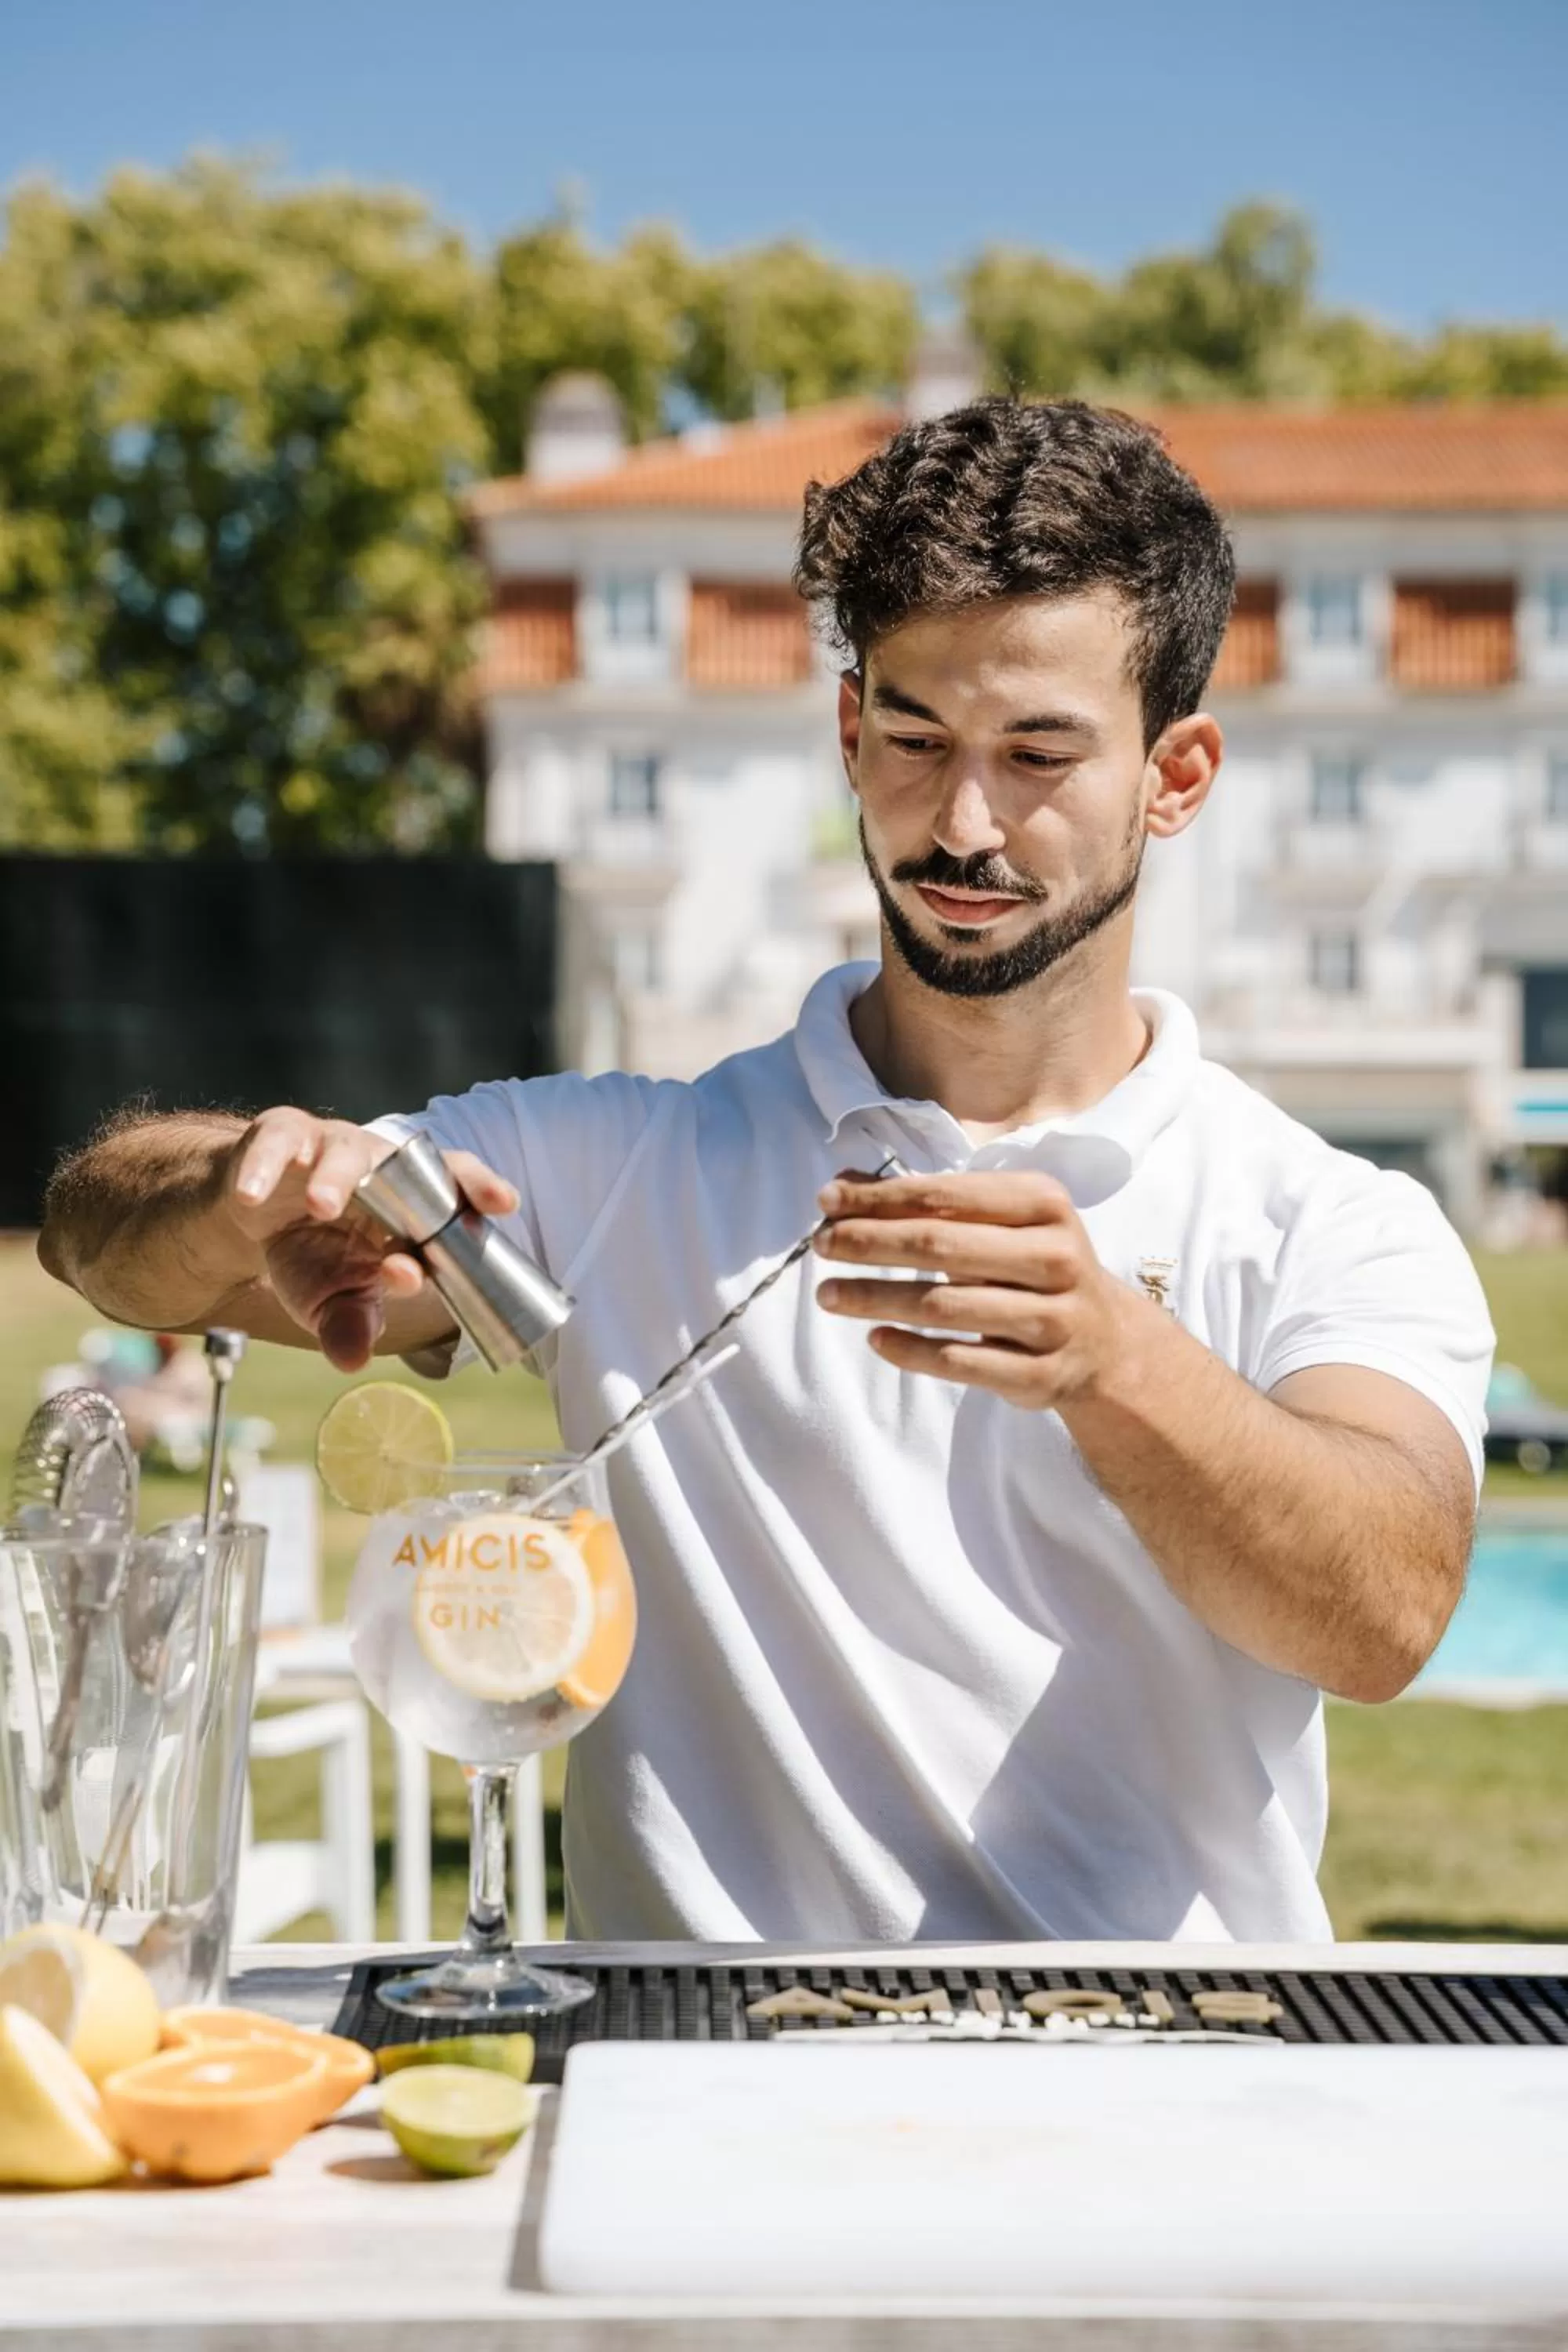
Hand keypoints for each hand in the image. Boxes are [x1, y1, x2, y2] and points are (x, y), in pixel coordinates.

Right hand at [225, 1108, 517, 1371]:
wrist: (251, 1214)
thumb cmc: (312, 1253)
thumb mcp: (331, 1298)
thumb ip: (349, 1323)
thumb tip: (353, 1361)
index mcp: (410, 1200)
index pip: (456, 1189)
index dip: (478, 1192)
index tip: (505, 1204)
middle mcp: (380, 1164)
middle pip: (411, 1163)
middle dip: (416, 1188)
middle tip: (419, 1219)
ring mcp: (331, 1146)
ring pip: (344, 1152)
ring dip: (335, 1179)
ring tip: (322, 1207)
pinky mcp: (280, 1135)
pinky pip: (277, 1144)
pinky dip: (264, 1169)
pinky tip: (254, 1195)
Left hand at [812, 1169, 1134, 1407]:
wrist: (1106, 1344)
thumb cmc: (1035, 1267)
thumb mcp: (1000, 1222)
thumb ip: (925, 1201)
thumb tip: (841, 1184)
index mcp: (1044, 1205)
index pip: (946, 1195)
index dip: (880, 1198)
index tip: (826, 1200)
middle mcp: (1054, 1258)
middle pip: (941, 1246)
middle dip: (870, 1242)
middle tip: (821, 1245)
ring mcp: (1050, 1320)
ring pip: (944, 1306)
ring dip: (876, 1298)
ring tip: (829, 1294)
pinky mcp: (1038, 1375)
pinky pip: (959, 1362)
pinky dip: (910, 1350)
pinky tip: (875, 1338)